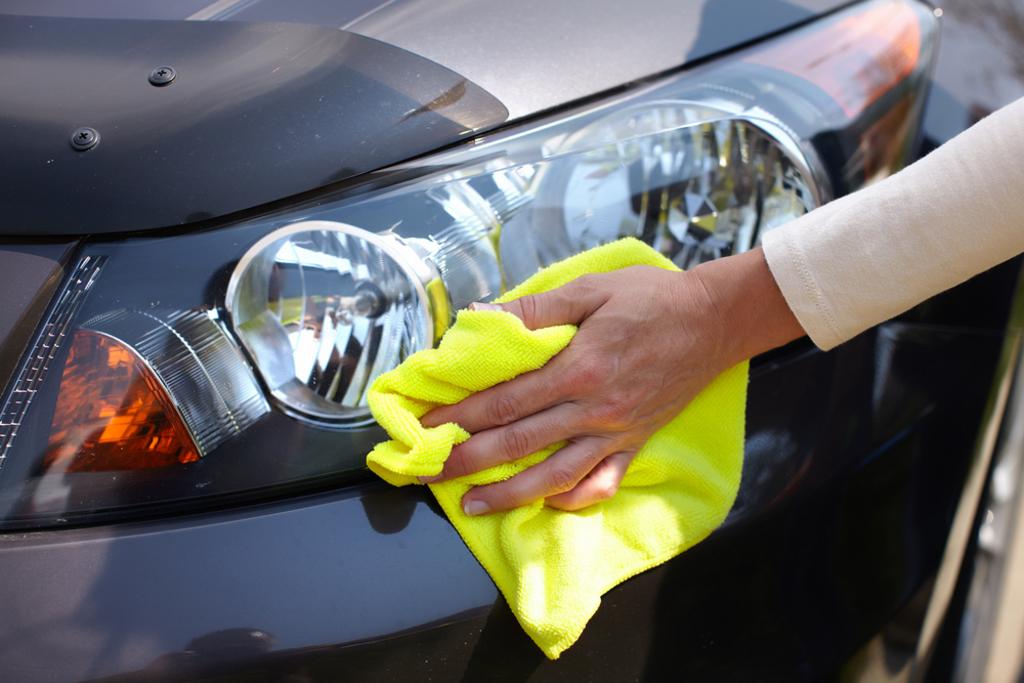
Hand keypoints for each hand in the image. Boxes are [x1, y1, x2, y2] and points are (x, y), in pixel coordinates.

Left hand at [421, 258, 738, 513]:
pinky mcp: (636, 443)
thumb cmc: (649, 299)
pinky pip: (603, 484)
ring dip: (509, 494)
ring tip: (472, 505)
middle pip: (520, 443)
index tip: (427, 425)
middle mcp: (594, 409)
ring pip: (555, 475)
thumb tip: (478, 317)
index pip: (504, 400)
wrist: (713, 321)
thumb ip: (533, 308)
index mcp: (578, 368)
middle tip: (429, 473)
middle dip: (469, 460)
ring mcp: (617, 433)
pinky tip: (546, 502)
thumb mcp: (589, 289)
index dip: (461, 415)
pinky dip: (573, 499)